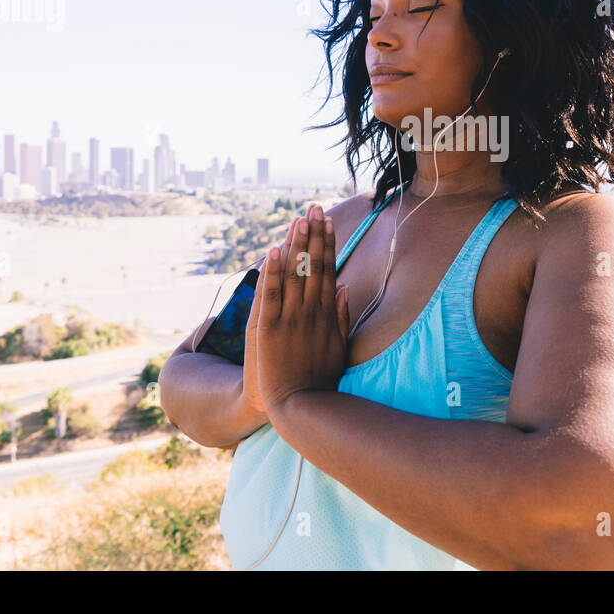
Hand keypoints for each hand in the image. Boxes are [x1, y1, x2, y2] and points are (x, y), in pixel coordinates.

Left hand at [253, 204, 350, 415]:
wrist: (298, 405)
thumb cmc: (320, 378)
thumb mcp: (338, 345)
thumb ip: (341, 315)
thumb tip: (344, 286)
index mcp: (327, 314)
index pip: (328, 270)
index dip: (327, 244)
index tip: (328, 222)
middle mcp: (310, 312)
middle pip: (312, 266)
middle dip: (313, 235)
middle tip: (313, 208)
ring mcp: (290, 319)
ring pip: (293, 274)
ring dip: (295, 245)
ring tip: (298, 219)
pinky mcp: (269, 329)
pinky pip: (271, 295)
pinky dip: (273, 272)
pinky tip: (275, 251)